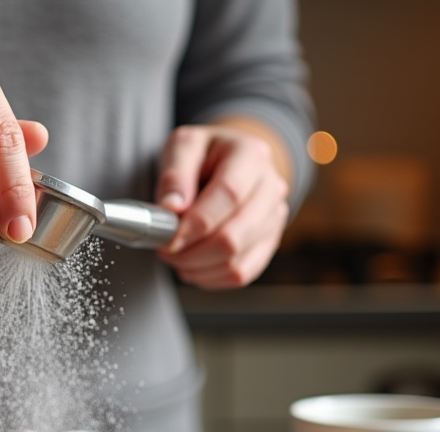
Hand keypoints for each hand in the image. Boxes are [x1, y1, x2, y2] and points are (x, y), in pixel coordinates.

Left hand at [154, 123, 288, 288]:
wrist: (228, 162)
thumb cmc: (204, 155)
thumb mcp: (182, 147)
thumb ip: (175, 175)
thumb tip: (172, 208)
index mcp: (251, 155)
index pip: (229, 195)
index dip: (196, 224)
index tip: (169, 238)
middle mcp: (271, 187)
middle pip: (235, 236)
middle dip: (192, 252)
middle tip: (165, 249)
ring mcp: (274, 218)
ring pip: (237, 261)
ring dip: (198, 267)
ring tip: (175, 256)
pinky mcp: (269, 242)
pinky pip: (242, 274)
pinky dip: (211, 277)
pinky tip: (193, 266)